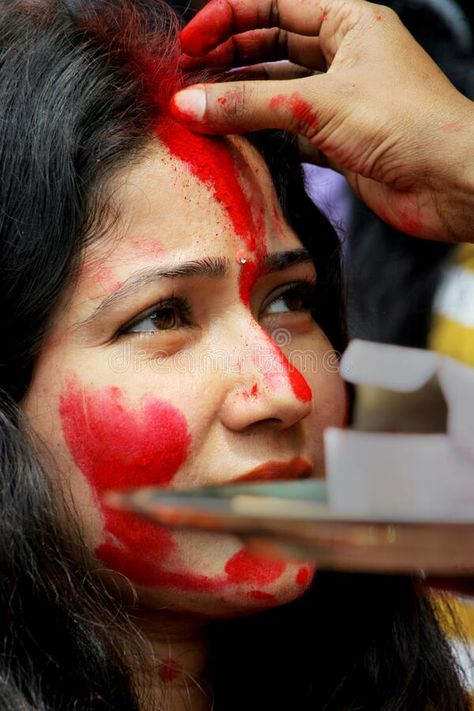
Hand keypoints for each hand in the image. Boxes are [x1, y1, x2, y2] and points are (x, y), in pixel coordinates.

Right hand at [172, 0, 473, 242]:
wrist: (450, 184)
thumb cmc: (407, 124)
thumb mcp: (320, 103)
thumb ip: (251, 104)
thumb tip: (190, 104)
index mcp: (349, 21)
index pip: (275, 3)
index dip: (228, 17)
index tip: (190, 42)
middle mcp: (344, 56)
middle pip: (271, 44)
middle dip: (227, 57)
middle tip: (186, 77)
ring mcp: (340, 100)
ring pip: (276, 90)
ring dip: (239, 98)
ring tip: (199, 110)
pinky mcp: (338, 142)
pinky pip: (287, 130)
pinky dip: (259, 134)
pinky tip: (231, 139)